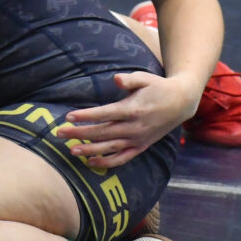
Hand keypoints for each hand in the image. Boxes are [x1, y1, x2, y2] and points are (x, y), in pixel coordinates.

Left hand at [55, 71, 192, 167]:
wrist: (180, 103)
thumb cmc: (157, 87)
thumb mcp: (144, 78)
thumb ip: (129, 80)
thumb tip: (116, 79)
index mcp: (133, 109)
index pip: (104, 114)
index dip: (86, 116)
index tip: (68, 116)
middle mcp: (134, 127)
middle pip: (102, 132)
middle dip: (80, 133)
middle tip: (59, 133)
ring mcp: (138, 139)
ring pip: (110, 148)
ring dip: (90, 150)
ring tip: (71, 151)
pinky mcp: (141, 146)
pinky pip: (122, 158)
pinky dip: (107, 162)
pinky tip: (91, 162)